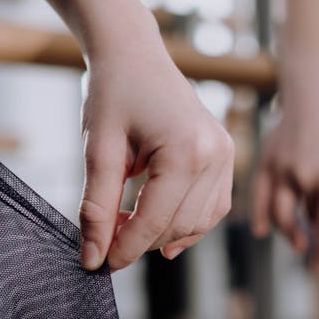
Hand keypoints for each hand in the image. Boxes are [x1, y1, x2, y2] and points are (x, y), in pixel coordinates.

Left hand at [78, 23, 233, 271]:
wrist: (133, 53)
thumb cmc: (113, 93)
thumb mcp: (98, 151)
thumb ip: (97, 209)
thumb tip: (92, 258)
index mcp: (186, 151)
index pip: (154, 221)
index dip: (123, 250)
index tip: (98, 265)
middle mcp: (215, 154)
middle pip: (176, 226)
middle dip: (139, 242)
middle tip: (103, 240)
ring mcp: (227, 154)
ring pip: (197, 223)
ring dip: (162, 234)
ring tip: (125, 225)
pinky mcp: (226, 154)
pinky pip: (212, 207)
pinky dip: (186, 222)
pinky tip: (158, 226)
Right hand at [252, 58, 318, 272]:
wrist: (315, 92)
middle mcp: (307, 174)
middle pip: (298, 221)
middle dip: (303, 242)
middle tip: (307, 252)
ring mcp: (283, 166)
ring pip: (277, 212)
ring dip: (286, 230)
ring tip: (296, 240)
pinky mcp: (267, 159)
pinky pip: (259, 195)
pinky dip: (260, 214)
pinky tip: (262, 229)